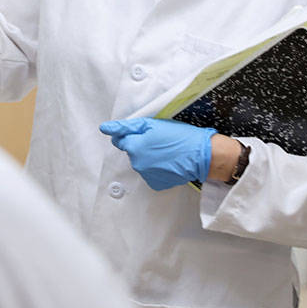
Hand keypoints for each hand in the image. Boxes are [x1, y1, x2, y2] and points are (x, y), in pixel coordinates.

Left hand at [99, 117, 216, 190]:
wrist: (201, 155)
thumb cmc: (179, 136)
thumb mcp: (152, 124)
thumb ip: (126, 127)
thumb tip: (105, 128)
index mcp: (134, 147)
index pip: (121, 140)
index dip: (133, 135)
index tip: (145, 134)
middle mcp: (136, 164)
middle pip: (132, 152)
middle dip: (141, 146)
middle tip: (160, 141)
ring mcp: (146, 175)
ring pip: (141, 162)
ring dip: (149, 157)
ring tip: (166, 152)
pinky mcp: (155, 184)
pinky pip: (150, 173)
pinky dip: (156, 168)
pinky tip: (168, 162)